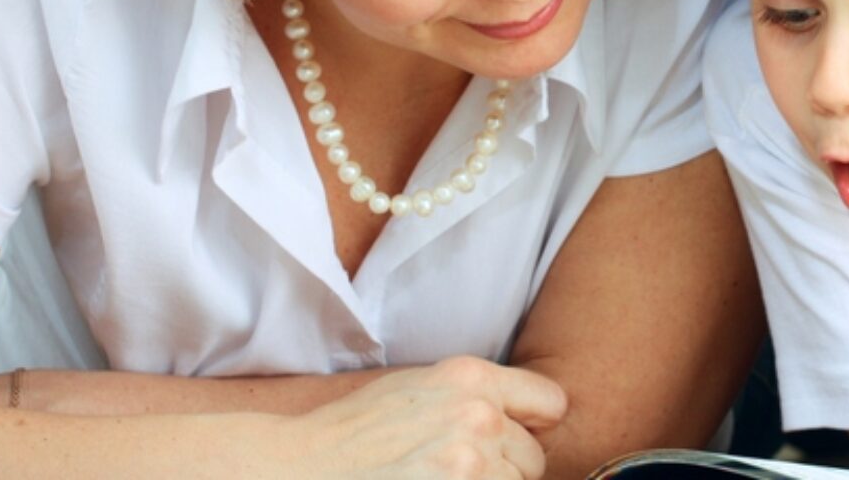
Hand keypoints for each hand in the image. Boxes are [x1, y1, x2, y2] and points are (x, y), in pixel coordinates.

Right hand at [280, 356, 566, 478]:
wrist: (298, 469)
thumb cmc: (352, 435)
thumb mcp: (417, 390)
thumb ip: (472, 398)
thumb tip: (519, 421)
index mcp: (470, 378)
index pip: (551, 402)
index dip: (531, 428)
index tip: (511, 443)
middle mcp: (478, 415)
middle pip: (533, 458)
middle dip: (504, 471)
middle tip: (454, 473)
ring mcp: (469, 462)